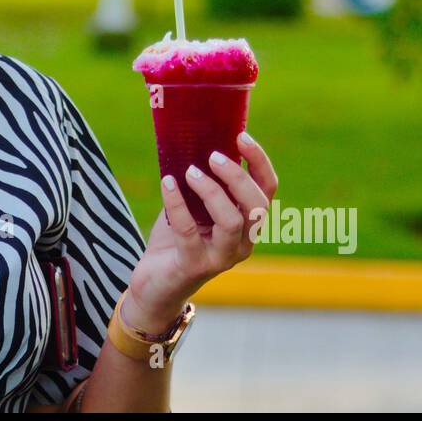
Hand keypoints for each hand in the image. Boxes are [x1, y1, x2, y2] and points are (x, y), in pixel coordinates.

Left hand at [124, 132, 278, 334]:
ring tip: (190, 171)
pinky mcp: (195, 266)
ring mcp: (222, 257)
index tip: (241, 136)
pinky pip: (189, 231)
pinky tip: (167, 183)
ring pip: (233, 221)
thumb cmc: (177, 239)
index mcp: (248, 223)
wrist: (155, 283)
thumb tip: (196, 140)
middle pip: (257, 206)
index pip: (267, 190)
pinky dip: (177, 203)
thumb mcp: (194, 206)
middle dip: (237, 176)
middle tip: (212, 156)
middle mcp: (243, 242)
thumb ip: (202, 182)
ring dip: (212, 191)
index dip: (259, 162)